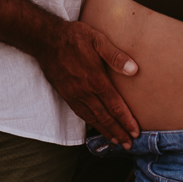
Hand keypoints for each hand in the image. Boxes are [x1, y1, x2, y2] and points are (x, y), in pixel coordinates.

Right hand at [37, 19, 139, 147]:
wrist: (46, 40)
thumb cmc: (75, 37)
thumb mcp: (98, 40)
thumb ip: (115, 56)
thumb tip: (134, 69)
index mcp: (95, 79)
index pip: (114, 105)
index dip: (126, 120)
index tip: (135, 132)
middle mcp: (85, 92)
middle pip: (105, 117)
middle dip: (118, 132)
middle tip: (130, 144)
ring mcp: (74, 95)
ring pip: (92, 118)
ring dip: (105, 131)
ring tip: (116, 141)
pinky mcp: (66, 94)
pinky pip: (80, 114)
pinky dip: (90, 123)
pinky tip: (96, 126)